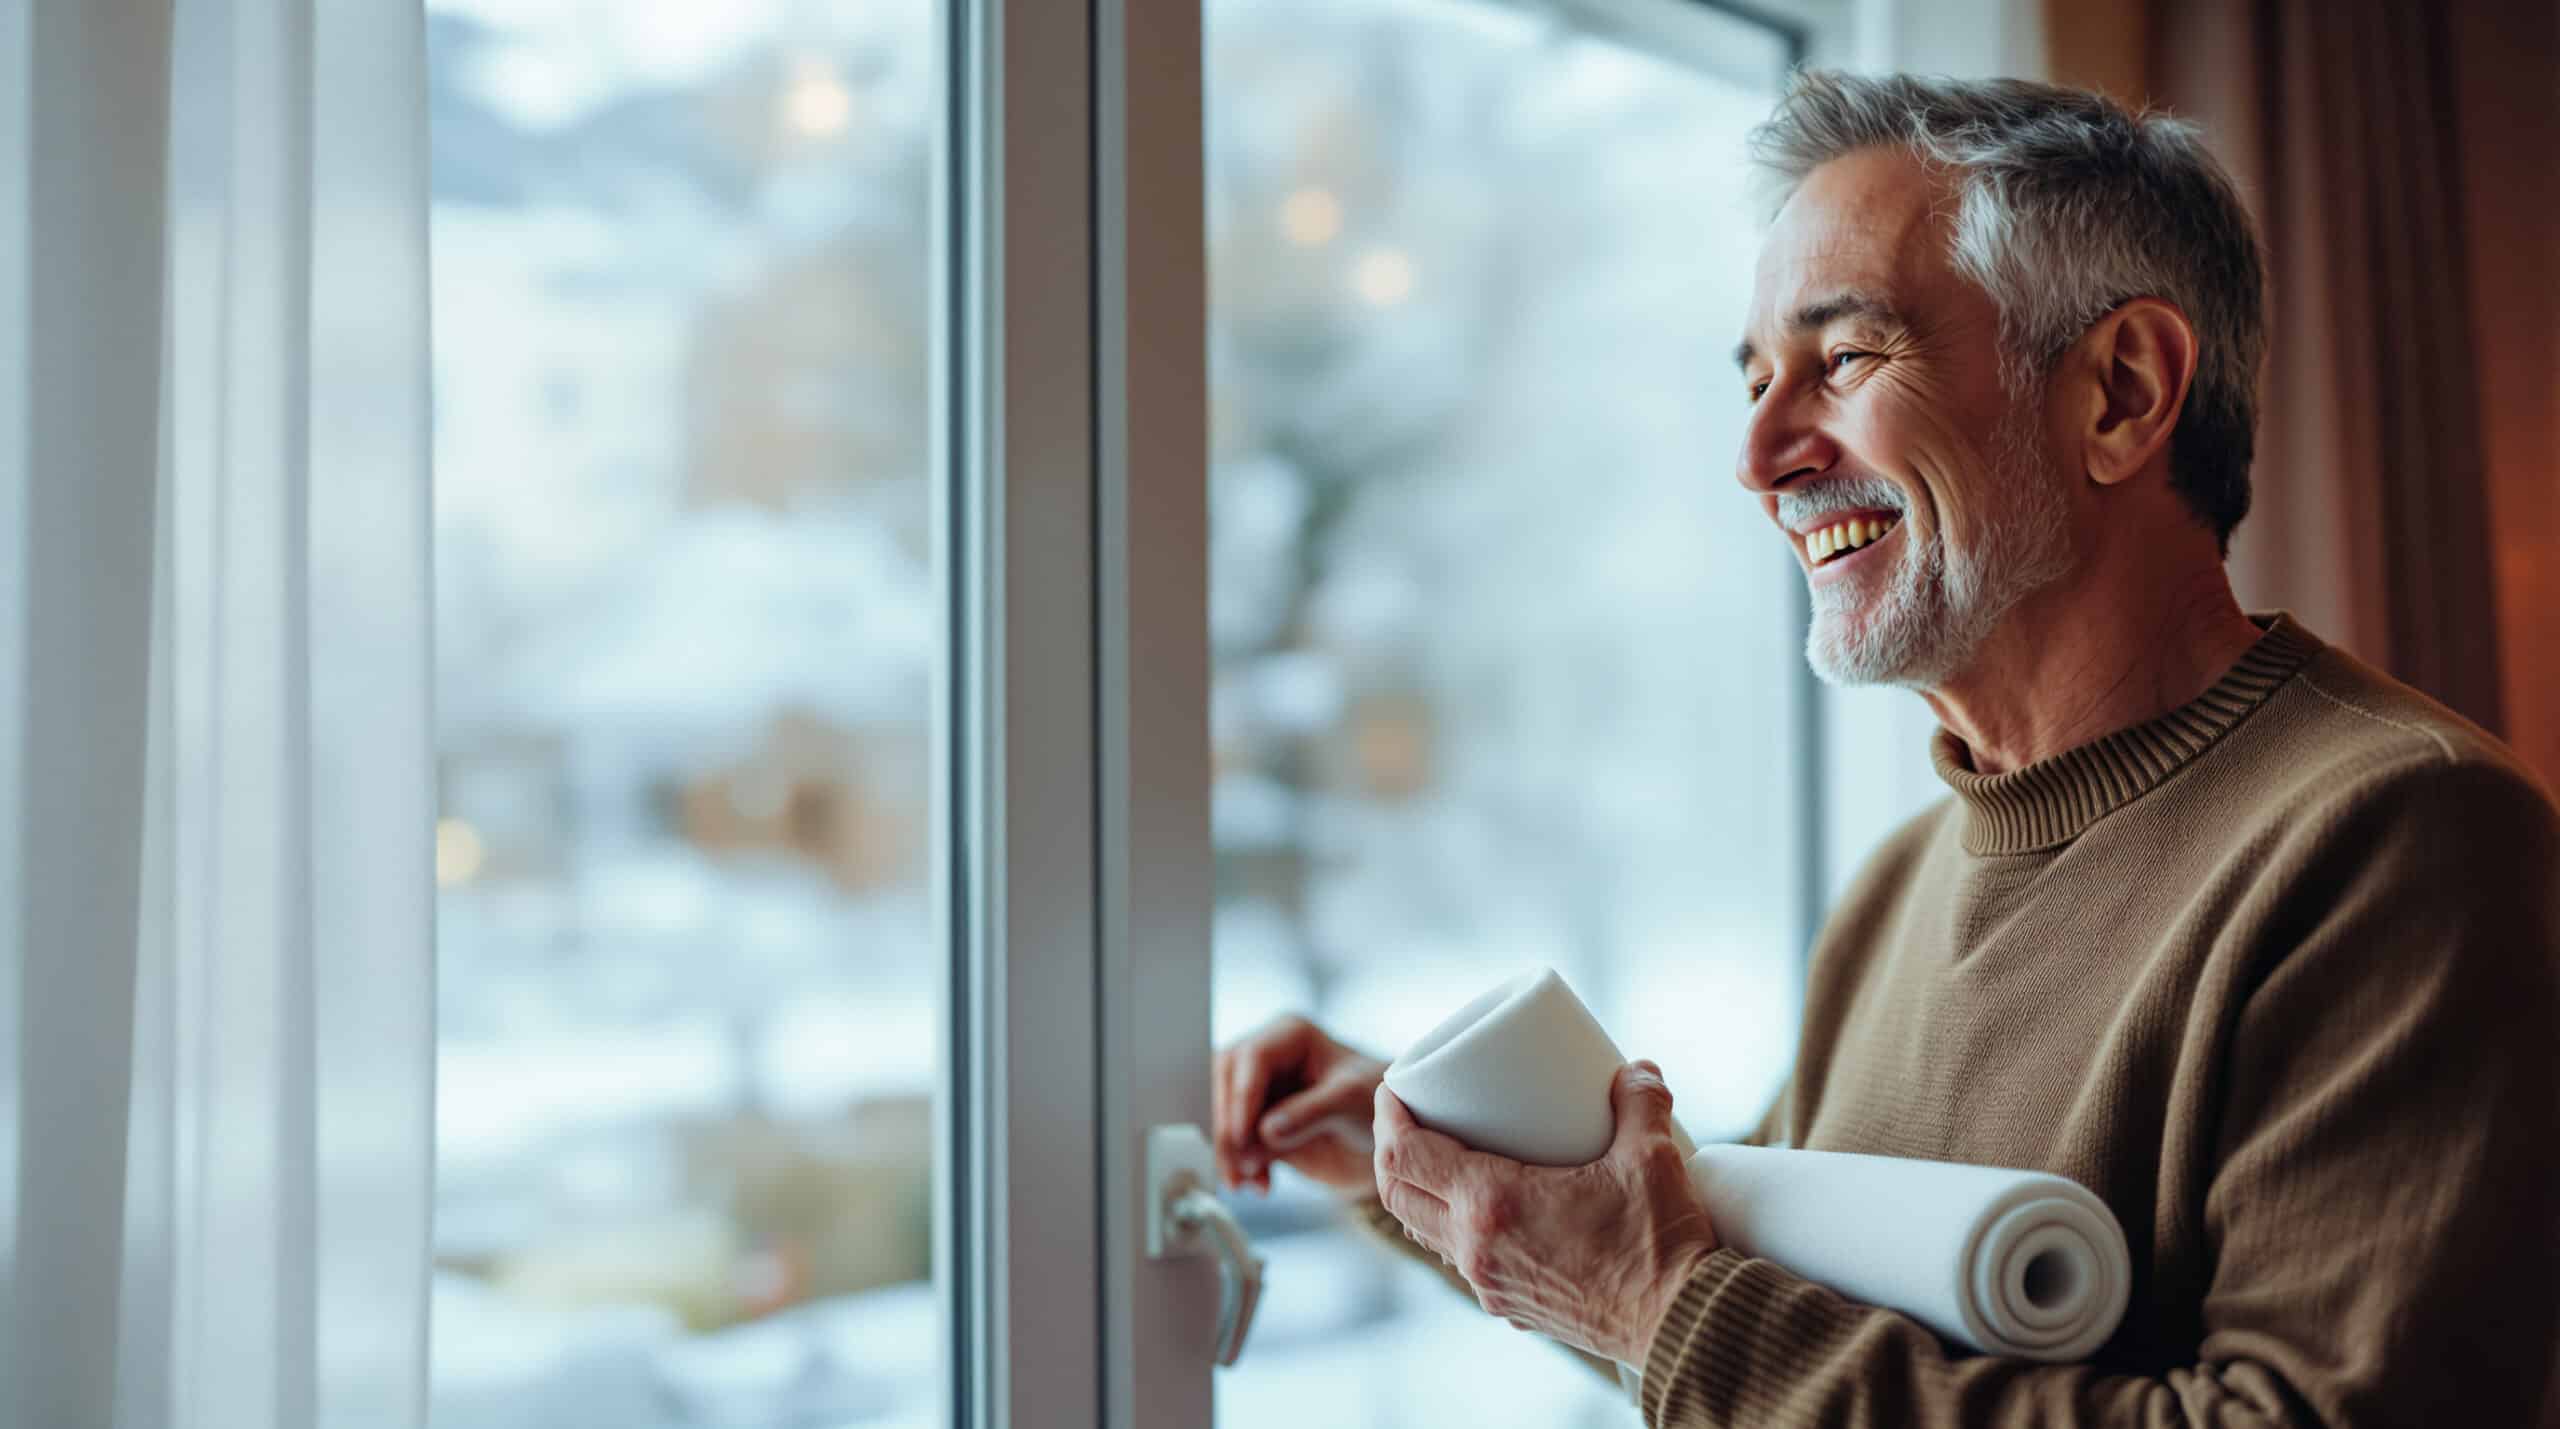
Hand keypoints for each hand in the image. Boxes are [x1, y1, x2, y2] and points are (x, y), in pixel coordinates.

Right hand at [1212, 1014, 1386, 1193]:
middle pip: (1227, 1085)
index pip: (1252, 1058)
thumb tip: (1266, 1131)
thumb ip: (1310, 1113)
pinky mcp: (1259, 1123)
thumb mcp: (1351, 1101)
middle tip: (1239, 1164)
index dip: (1242, 1097)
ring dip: (1231, 1151)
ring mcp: (1261, 1091)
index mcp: (1291, 1036)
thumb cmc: (1378, 1101)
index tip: (1241, 1135)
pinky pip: (1236, 1142)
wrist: (1389, 1137)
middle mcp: (1269, 1059)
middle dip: (1229, 1128)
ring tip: (1247, 1181)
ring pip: (1225, 1115)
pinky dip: (1241, 1164)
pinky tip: (1258, 1184)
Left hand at [1371, 1060, 1717, 1364]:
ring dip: (1417, 1191)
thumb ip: (1640, 1100)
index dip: (1388, 1115)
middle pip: (1397, 1193)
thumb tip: (1637, 1067)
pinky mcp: (1510, 1305)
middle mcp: (1476, 1248)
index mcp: (1492, 1204)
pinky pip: (1459, 1260)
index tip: (1394, 1085)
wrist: (1680, 1326)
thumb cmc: (1659, 1244)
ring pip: (1424, 1230)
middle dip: (1390, 1149)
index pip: (1405, 1155)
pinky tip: (1479, 1209)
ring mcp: (1489, 1283)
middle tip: (1409, 1115)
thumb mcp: (1651, 1155)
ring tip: (1438, 1156)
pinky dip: (1451, 1227)